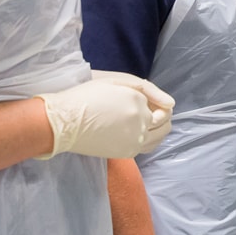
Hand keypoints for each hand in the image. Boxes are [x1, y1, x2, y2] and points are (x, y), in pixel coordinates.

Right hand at [37, 75, 172, 157]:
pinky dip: (149, 139)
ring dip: (158, 128)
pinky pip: (148, 146)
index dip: (154, 101)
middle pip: (165, 122)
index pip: (160, 104)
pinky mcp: (127, 152)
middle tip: (146, 110)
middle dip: (161, 115)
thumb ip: (148, 90)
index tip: (140, 99)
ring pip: (160, 136)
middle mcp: (140, 123)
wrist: (64, 123)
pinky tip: (138, 132)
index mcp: (137, 103)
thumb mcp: (115, 81)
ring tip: (141, 121)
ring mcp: (135, 140)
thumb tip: (171, 104)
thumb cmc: (86, 97)